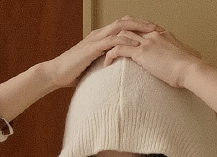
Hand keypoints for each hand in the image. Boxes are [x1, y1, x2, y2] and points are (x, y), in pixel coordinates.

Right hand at [45, 16, 160, 87]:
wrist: (57, 73)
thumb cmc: (75, 72)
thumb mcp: (96, 67)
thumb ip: (108, 65)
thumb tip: (122, 73)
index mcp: (102, 37)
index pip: (124, 26)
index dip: (140, 28)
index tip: (155, 33)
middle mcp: (100, 34)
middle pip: (125, 22)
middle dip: (143, 24)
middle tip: (159, 29)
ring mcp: (96, 39)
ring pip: (120, 28)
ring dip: (138, 30)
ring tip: (152, 34)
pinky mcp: (92, 47)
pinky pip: (112, 41)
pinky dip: (125, 42)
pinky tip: (137, 46)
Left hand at [103, 29, 202, 88]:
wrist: (190, 69)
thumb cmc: (191, 67)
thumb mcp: (189, 55)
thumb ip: (186, 53)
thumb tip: (193, 56)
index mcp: (162, 34)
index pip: (142, 28)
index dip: (132, 33)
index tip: (125, 41)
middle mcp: (152, 35)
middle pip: (129, 27)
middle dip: (117, 36)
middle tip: (109, 45)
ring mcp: (146, 42)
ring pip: (121, 36)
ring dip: (110, 45)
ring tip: (104, 54)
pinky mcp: (141, 53)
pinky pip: (119, 50)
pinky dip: (110, 55)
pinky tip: (106, 63)